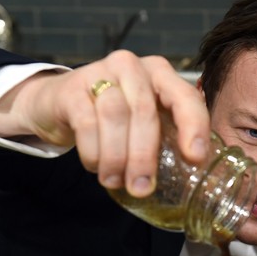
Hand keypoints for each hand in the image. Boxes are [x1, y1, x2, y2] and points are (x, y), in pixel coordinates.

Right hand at [0, 50, 210, 196]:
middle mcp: (133, 67)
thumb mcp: (145, 122)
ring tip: (116, 182)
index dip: (193, 127)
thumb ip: (167, 138)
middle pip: (145, 111)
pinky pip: (86, 123)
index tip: (195, 158)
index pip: (185, 96)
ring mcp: (100, 72)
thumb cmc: (116, 118)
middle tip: (142, 187)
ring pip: (115, 116)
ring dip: (117, 157)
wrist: (61, 103)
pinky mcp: (72, 88)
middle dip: (144, 155)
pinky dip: (93, 152)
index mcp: (161, 74)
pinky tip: (96, 168)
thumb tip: (193, 176)